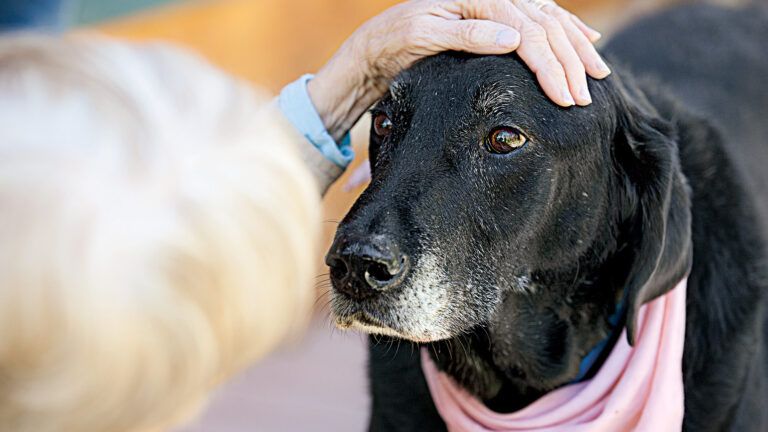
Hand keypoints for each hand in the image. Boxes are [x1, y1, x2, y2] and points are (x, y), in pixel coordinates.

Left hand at [309, 0, 609, 140]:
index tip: (565, 96)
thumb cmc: (397, 40)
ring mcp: (499, 3)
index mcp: (478, 0)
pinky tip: (587, 40)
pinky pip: (544, 17)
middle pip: (546, 26)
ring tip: (598, 74)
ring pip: (551, 21)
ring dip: (576, 48)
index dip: (549, 65)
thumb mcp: (424, 36)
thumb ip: (467, 35)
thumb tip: (514, 38)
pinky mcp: (499, 13)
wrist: (381, 39)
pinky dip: (568, 30)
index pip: (527, 32)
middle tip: (584, 98)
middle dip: (569, 63)